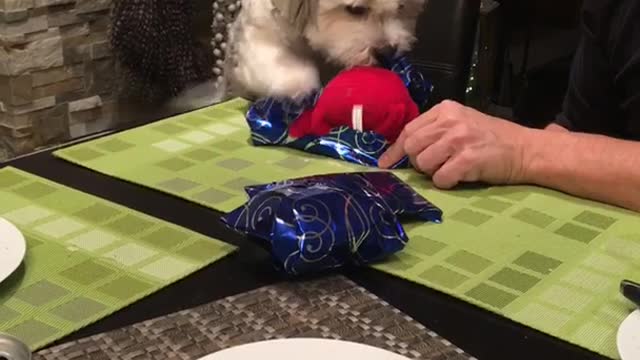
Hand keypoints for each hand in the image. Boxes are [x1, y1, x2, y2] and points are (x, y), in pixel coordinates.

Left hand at [379, 100, 530, 187]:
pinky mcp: (468, 159)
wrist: (525, 149)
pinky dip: (446, 182)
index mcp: (445, 109)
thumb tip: (401, 149)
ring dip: (433, 172)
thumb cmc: (490, 138)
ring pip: (422, 163)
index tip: (385, 163)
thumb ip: (434, 130)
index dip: (395, 150)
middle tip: (434, 165)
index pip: (408, 130)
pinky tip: (460, 177)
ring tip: (451, 168)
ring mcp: (459, 139)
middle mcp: (450, 121)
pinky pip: (440, 178)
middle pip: (411, 147)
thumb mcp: (461, 123)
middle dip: (417, 161)